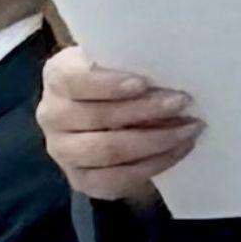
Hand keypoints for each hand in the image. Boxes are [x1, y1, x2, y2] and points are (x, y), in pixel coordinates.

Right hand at [39, 46, 201, 208]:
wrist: (106, 113)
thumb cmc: (116, 78)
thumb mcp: (116, 61)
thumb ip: (130, 63)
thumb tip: (168, 74)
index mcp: (57, 75)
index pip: (75, 81)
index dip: (109, 84)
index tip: (144, 83)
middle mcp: (51, 115)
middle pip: (97, 117)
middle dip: (144, 111)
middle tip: (182, 102)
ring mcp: (62, 151)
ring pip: (108, 151)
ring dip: (155, 140)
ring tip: (189, 128)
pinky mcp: (80, 180)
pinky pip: (117, 179)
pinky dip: (154, 164)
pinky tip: (179, 149)